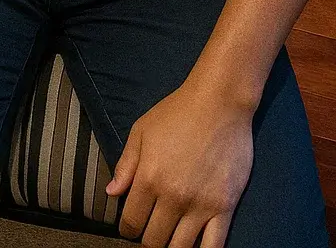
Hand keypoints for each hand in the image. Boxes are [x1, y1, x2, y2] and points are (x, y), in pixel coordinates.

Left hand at [105, 78, 254, 246]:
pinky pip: (213, 246)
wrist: (219, 102)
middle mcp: (172, 197)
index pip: (131, 222)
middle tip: (151, 233)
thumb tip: (111, 193)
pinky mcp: (224, 207)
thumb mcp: (142, 131)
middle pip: (154, 241)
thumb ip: (126, 164)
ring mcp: (200, 205)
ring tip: (170, 240)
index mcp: (149, 178)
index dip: (127, 230)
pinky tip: (195, 247)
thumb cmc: (177, 112)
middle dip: (148, 241)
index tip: (131, 228)